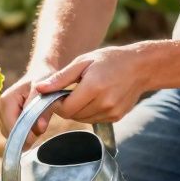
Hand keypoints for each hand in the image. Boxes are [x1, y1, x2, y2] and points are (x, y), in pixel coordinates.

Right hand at [0, 73, 42, 138]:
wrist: (38, 73)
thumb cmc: (42, 80)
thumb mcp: (46, 92)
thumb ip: (43, 110)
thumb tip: (40, 128)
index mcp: (6, 101)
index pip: (13, 127)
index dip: (27, 135)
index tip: (41, 132)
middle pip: (11, 133)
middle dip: (27, 133)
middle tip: (42, 124)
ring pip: (11, 134)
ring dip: (25, 132)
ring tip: (38, 120)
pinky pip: (11, 131)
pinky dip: (22, 130)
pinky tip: (31, 120)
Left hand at [34, 45, 150, 123]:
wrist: (141, 67)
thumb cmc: (109, 60)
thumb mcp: (82, 62)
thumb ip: (60, 78)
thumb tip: (39, 89)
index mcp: (94, 87)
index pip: (65, 108)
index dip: (56, 103)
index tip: (57, 93)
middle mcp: (104, 102)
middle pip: (72, 116)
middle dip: (66, 106)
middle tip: (70, 91)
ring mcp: (112, 112)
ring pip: (82, 119)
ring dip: (77, 110)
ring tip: (84, 93)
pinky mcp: (116, 117)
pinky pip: (94, 120)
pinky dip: (89, 112)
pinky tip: (95, 98)